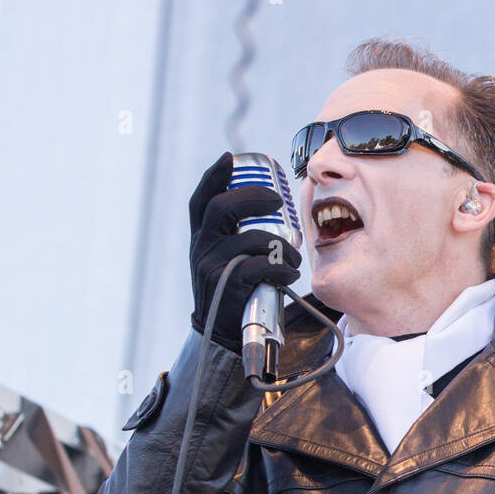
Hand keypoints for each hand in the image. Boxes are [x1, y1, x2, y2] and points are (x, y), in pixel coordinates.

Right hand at [188, 150, 301, 352]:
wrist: (220, 335)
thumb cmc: (234, 293)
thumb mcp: (225, 260)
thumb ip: (235, 237)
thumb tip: (269, 211)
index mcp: (201, 238)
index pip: (201, 200)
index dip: (213, 176)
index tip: (229, 158)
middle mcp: (202, 248)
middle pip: (222, 208)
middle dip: (253, 197)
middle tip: (277, 201)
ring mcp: (212, 267)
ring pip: (248, 239)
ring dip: (279, 245)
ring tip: (293, 257)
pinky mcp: (228, 287)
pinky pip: (258, 267)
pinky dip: (280, 269)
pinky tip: (289, 275)